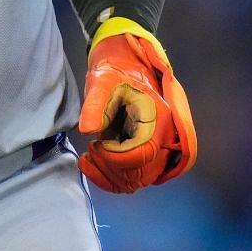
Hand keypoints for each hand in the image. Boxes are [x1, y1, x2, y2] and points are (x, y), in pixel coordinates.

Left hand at [77, 19, 196, 193]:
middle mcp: (164, 139)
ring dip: (110, 175)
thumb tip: (87, 129)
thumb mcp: (102, 81)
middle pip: (141, 173)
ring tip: (90, 155)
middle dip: (110, 166)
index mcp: (158, 119)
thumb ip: (95, 104)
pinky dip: (112, 178)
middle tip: (91, 149)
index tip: (96, 144)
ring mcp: (157, 149)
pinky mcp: (147, 155)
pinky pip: (134, 178)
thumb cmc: (115, 74)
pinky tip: (92, 164)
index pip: (142, 154)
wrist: (126, 70)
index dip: (114, 156)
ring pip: (137, 180)